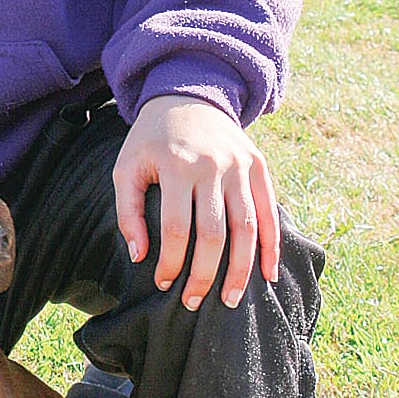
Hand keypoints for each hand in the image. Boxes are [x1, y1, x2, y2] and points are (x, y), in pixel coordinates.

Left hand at [113, 94, 280, 311]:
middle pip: (215, 233)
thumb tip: (140, 256)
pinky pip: (269, 211)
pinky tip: (267, 274)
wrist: (188, 95)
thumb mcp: (127, 167)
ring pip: (247, 227)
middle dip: (204, 274)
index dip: (171, 261)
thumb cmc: (151, 140)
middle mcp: (213, 166)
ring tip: (229, 300)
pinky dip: (271, 245)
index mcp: (177, 165)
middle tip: (193, 302)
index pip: (177, 227)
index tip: (163, 284)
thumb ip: (128, 211)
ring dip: (240, 268)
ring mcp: (240, 165)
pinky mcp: (258, 165)